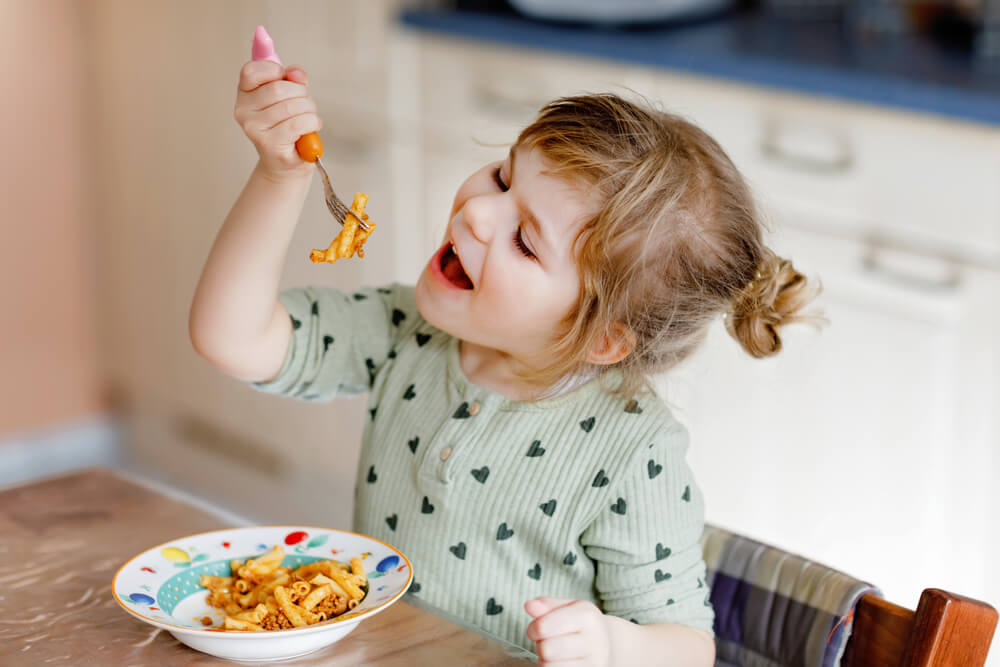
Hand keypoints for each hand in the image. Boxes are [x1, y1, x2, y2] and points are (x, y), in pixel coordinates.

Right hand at [233, 60, 319, 182]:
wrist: (286, 163)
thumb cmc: (288, 127)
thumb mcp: (290, 96)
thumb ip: (293, 80)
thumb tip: (296, 73)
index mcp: (244, 94)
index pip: (251, 71)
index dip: (275, 70)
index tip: (287, 79)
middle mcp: (243, 111)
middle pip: (278, 88)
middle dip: (301, 94)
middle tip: (306, 104)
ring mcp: (254, 129)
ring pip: (291, 106)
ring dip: (309, 110)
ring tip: (309, 118)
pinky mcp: (269, 143)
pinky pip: (298, 123)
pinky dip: (311, 122)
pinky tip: (311, 127)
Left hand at [525, 597, 611, 665]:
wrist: (609, 645)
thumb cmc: (581, 624)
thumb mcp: (568, 608)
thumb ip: (546, 605)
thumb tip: (528, 606)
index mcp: (587, 616)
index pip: (543, 627)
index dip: (533, 629)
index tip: (535, 630)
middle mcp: (595, 640)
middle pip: (546, 649)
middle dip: (541, 646)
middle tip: (548, 643)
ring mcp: (595, 662)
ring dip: (546, 661)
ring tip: (555, 655)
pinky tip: (561, 663)